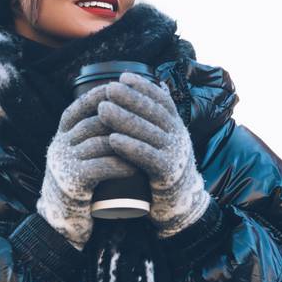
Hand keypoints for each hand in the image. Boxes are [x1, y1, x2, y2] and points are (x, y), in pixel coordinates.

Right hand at [37, 84, 137, 249]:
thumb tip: (114, 106)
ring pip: (99, 143)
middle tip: (144, 118)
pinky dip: (120, 165)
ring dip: (125, 142)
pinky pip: (101, 167)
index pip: (77, 109)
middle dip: (119, 118)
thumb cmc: (78, 181)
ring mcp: (64, 163)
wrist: (62, 216)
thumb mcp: (76, 153)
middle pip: (92, 123)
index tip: (119, 89)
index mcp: (60, 135)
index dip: (97, 97)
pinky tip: (134, 167)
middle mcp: (59, 145)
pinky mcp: (73, 181)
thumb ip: (89, 134)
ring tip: (145, 143)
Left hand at [97, 73, 210, 236]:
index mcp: (176, 126)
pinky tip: (113, 140)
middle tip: (109, 89)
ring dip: (124, 119)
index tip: (123, 76)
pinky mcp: (168, 174)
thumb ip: (153, 121)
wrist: (179, 204)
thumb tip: (147, 91)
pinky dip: (130, 147)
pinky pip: (147, 158)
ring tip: (103, 109)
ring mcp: (176, 155)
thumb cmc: (162, 169)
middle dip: (131, 98)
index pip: (162, 100)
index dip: (144, 87)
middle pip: (154, 113)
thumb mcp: (162, 141)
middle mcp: (179, 137)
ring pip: (149, 132)